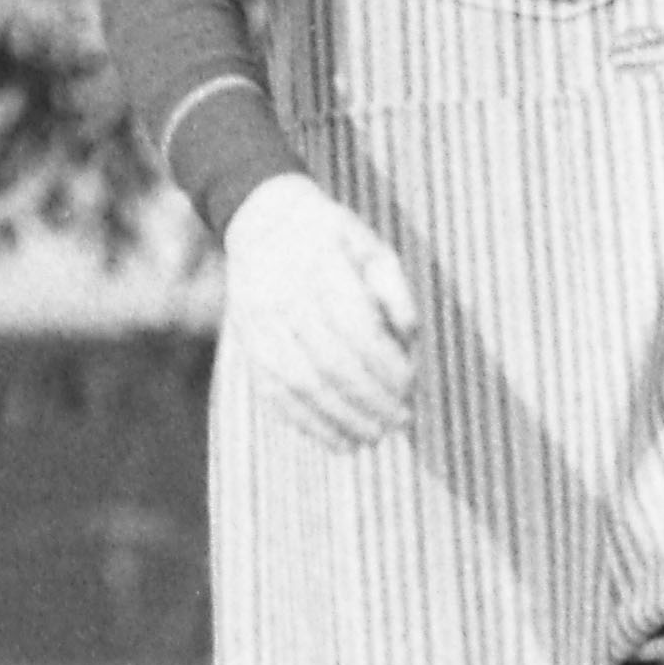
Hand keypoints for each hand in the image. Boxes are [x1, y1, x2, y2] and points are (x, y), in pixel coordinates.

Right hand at [224, 172, 416, 448]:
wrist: (261, 222)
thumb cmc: (330, 238)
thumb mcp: (370, 245)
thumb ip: (394, 288)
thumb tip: (410, 336)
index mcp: (322, 266)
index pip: (357, 328)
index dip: (386, 365)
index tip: (411, 386)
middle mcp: (287, 297)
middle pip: (331, 363)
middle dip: (371, 400)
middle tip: (402, 422)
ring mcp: (263, 325)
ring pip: (303, 385)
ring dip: (343, 420)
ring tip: (375, 438)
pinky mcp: (251, 347)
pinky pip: (276, 396)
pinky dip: (309, 425)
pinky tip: (339, 442)